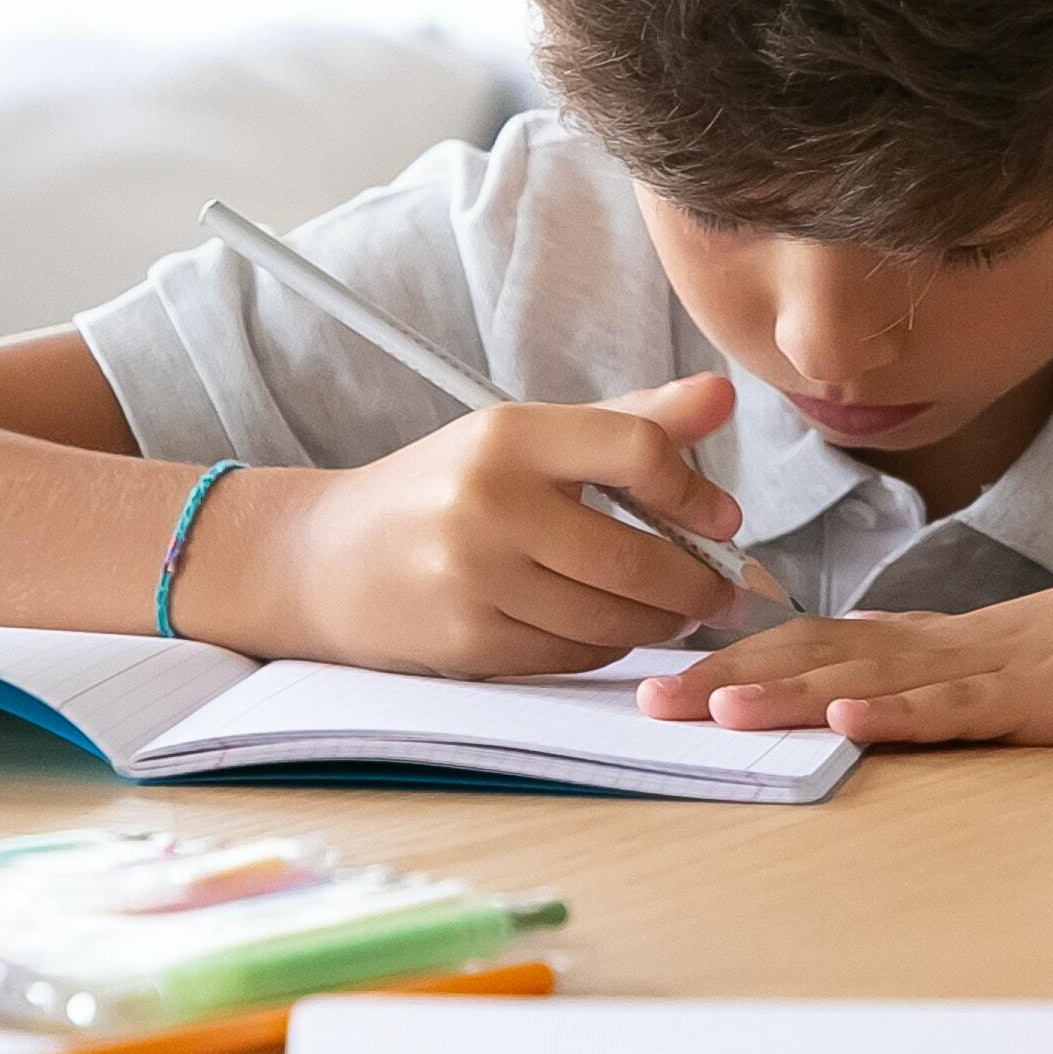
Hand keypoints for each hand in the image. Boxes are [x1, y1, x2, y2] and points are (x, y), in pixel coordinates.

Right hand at [183, 374, 748, 676]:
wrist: (327, 559)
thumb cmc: (447, 490)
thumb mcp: (528, 438)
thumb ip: (631, 421)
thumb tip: (725, 397)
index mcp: (509, 435)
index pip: (637, 449)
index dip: (694, 491)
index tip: (722, 519)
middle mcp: (488, 503)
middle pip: (637, 556)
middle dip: (698, 583)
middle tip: (723, 590)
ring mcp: (474, 578)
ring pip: (612, 618)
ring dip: (661, 623)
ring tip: (677, 612)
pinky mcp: (466, 642)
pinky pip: (573, 656)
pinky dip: (608, 646)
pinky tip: (610, 628)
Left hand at [636, 551, 1052, 745]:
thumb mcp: (1014, 676)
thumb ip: (944, 691)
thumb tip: (870, 712)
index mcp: (934, 644)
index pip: (815, 643)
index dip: (736, 658)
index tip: (661, 681)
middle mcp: (945, 646)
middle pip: (819, 652)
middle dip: (729, 674)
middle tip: (645, 699)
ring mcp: (992, 666)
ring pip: (874, 675)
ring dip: (790, 691)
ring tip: (716, 707)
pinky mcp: (1043, 695)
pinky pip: (963, 704)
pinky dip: (903, 710)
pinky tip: (851, 716)